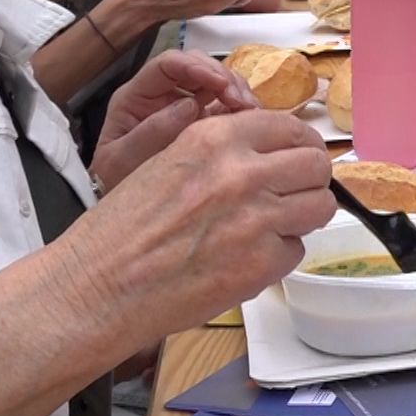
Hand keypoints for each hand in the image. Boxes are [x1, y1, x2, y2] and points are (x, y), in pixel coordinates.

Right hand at [62, 110, 334, 342]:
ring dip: (302, 217)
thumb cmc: (121, 230)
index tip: (297, 158)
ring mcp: (258, 219)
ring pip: (319, 206)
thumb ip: (224, 152)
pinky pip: (296, 250)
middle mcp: (242, 171)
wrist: (96, 287)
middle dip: (308, 180)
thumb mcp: (168, 161)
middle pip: (316, 165)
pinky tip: (244, 260)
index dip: (299, 145)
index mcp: (215, 138)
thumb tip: (273, 153)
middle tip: (290, 195)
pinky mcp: (262, 264)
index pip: (291, 127)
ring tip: (272, 228)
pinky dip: (278, 257)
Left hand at [89, 51, 256, 190]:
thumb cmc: (116, 179)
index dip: (196, 66)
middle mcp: (163, 94)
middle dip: (223, 76)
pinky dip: (243, 106)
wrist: (126, 210)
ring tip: (251, 112)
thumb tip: (189, 105)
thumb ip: (150, 132)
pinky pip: (227, 102)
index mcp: (137, 96)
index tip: (220, 83)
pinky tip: (252, 120)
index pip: (167, 64)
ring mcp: (185, 104)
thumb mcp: (121, 159)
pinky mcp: (204, 119)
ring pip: (216, 79)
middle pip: (197, 65)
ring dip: (238, 89)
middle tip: (241, 101)